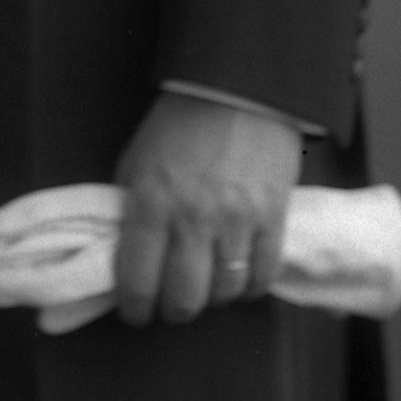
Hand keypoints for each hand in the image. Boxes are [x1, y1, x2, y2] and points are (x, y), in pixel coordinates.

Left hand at [112, 92, 304, 326]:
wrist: (238, 88)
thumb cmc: (180, 125)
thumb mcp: (136, 163)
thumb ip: (131, 211)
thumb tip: (127, 257)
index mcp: (150, 203)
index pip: (137, 281)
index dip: (134, 309)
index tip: (135, 313)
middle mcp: (193, 218)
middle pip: (184, 299)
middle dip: (173, 312)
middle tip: (170, 306)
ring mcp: (237, 219)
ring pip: (224, 292)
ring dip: (212, 299)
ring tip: (206, 288)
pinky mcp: (274, 216)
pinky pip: (263, 274)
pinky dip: (249, 287)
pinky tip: (238, 280)